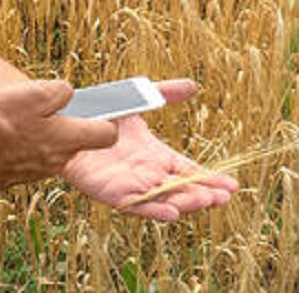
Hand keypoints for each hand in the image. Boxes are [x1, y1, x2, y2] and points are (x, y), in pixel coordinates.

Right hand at [0, 81, 117, 194]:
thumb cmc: (1, 122)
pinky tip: (6, 131)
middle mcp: (58, 160)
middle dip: (68, 124)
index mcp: (69, 139)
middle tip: (46, 105)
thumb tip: (68, 94)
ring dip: (43, 133)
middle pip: (76, 141)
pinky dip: (24, 144)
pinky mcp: (16, 175)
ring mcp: (37, 171)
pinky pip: (29, 156)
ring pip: (51, 148)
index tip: (104, 109)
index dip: (109, 120)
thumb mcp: (36, 93)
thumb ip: (61, 92)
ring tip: (20, 115)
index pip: (107, 135)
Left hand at [62, 79, 239, 220]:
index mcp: (157, 156)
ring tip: (205, 201)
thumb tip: (193, 85)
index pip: (189, 171)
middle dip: (204, 194)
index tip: (232, 186)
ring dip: (185, 202)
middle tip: (225, 197)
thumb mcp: (139, 100)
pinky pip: (135, 204)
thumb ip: (164, 94)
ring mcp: (131, 184)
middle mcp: (148, 173)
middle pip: (182, 189)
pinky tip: (171, 213)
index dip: (210, 179)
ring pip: (164, 198)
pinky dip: (154, 209)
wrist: (65, 121)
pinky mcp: (111, 192)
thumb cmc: (101, 113)